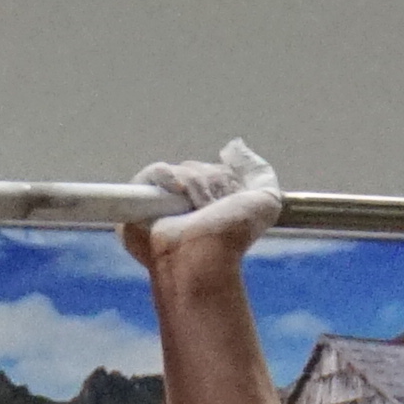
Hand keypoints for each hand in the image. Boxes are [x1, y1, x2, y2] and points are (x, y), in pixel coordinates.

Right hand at [120, 143, 279, 277]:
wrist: (202, 258)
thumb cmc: (233, 237)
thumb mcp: (265, 201)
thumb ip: (258, 171)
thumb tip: (233, 146)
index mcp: (212, 208)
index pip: (216, 173)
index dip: (224, 180)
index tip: (231, 200)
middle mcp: (186, 206)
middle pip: (197, 168)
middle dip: (210, 182)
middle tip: (213, 209)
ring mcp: (162, 203)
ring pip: (180, 169)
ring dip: (194, 184)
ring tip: (196, 210)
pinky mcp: (139, 201)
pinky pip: (155, 172)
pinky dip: (168, 178)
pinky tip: (177, 194)